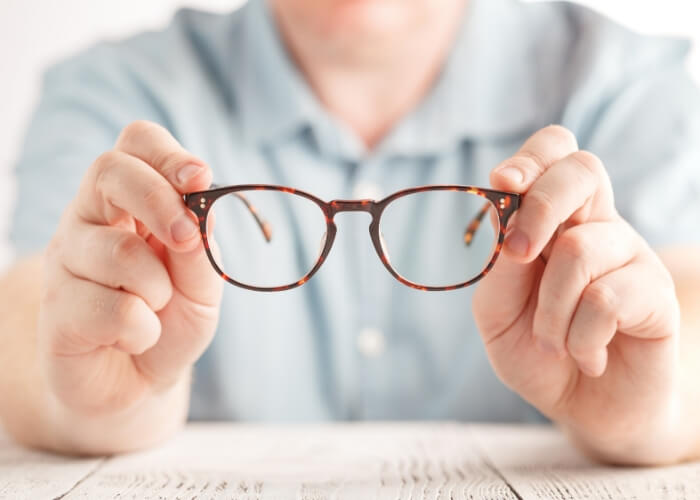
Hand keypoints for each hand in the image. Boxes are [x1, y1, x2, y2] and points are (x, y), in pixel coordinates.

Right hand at [40, 120, 222, 415]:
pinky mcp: (56, 310)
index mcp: (128, 203)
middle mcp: (89, 220)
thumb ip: (202, 249)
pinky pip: (115, 309)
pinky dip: (143, 331)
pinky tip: (132, 339)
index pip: (135, 145)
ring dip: (159, 291)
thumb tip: (199, 209)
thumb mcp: (203, 285)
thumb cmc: (171, 321)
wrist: (140, 383)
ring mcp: (66, 261)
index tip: (200, 178)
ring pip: (119, 252)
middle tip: (186, 240)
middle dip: (160, 201)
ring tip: (155, 311)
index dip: (168, 154)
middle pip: (109, 171)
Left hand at [472, 126, 681, 461]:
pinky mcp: (656, 294)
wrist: (583, 408)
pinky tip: (588, 356)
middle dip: (538, 207)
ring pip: (581, 249)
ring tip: (552, 341)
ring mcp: (630, 256)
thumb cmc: (536, 351)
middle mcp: (596, 226)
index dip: (530, 157)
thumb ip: (499, 266)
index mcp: (554, 220)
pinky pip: (606, 299)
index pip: (556, 154)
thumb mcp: (497, 311)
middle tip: (519, 254)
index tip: (502, 183)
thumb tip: (507, 219)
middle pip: (582, 171)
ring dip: (549, 309)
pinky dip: (580, 337)